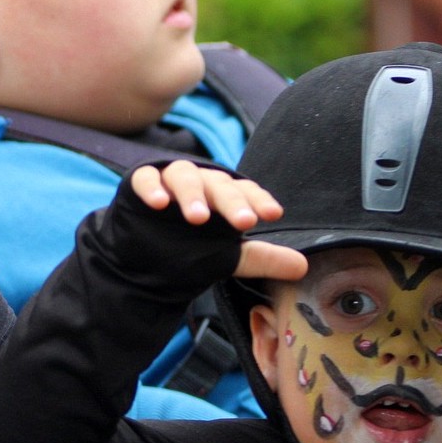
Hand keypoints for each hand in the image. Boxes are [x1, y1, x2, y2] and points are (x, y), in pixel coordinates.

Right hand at [129, 161, 306, 281]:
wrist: (141, 262)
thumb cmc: (189, 251)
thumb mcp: (227, 257)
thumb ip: (261, 258)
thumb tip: (302, 266)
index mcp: (223, 196)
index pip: (245, 191)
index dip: (258, 200)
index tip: (272, 215)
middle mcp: (199, 183)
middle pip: (218, 184)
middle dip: (231, 201)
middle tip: (242, 222)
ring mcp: (168, 182)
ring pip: (184, 176)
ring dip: (192, 195)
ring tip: (198, 218)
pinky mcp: (139, 185)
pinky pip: (145, 178)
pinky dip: (152, 187)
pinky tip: (158, 203)